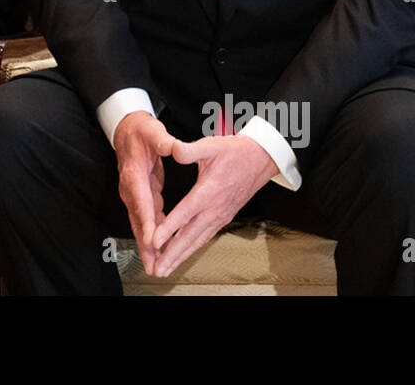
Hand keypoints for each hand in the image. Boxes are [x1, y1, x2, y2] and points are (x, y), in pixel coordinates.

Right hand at [112, 111, 176, 274]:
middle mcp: (130, 188)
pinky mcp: (140, 195)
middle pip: (138, 220)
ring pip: (141, 223)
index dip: (147, 222)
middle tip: (153, 265)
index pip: (141, 201)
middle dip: (145, 244)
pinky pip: (147, 218)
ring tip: (156, 264)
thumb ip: (163, 140)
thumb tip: (173, 147)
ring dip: (148, 244)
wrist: (127, 130)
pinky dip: (153, 233)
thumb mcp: (153, 130)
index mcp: (134, 173)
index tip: (152, 239)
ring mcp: (134, 194)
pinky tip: (161, 247)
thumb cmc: (141, 131)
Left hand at [150, 136, 278, 276]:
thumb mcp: (210, 146)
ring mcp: (219, 216)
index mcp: (208, 191)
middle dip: (172, 254)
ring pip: (197, 240)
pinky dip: (191, 249)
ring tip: (165, 269)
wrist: (260, 160)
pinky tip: (181, 255)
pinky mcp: (223, 218)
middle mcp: (214, 208)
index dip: (169, 228)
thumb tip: (172, 149)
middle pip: (189, 235)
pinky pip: (204, 237)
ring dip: (180, 256)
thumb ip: (188, 150)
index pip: (185, 213)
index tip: (154, 241)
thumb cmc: (235, 152)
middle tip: (157, 268)